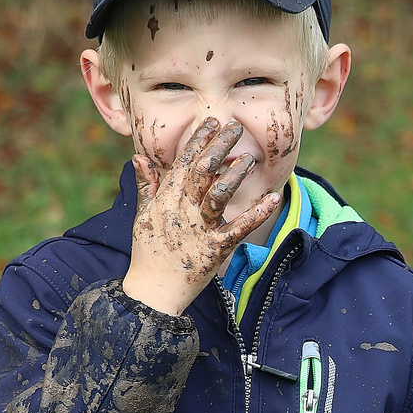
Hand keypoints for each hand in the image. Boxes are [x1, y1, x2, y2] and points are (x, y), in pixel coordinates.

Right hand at [123, 118, 280, 315]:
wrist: (153, 290)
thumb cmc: (149, 250)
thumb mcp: (143, 215)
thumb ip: (147, 184)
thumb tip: (139, 156)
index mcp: (165, 200)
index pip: (182, 163)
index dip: (198, 141)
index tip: (212, 122)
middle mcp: (181, 211)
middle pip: (201, 172)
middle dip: (218, 147)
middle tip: (235, 128)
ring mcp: (199, 229)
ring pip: (218, 195)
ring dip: (235, 175)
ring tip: (249, 158)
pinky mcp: (216, 248)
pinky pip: (240, 228)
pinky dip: (257, 212)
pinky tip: (273, 198)